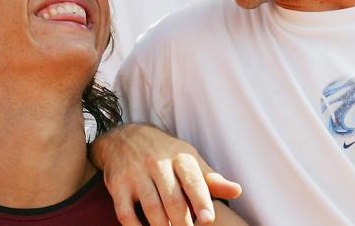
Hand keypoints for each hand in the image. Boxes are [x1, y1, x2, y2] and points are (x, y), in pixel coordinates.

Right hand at [91, 124, 241, 225]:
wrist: (124, 137)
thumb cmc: (164, 153)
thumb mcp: (188, 158)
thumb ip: (211, 179)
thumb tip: (237, 191)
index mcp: (179, 157)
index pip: (192, 180)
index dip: (201, 200)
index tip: (207, 220)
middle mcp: (157, 163)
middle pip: (172, 199)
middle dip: (183, 222)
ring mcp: (135, 174)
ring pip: (151, 208)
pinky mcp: (117, 185)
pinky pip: (126, 212)